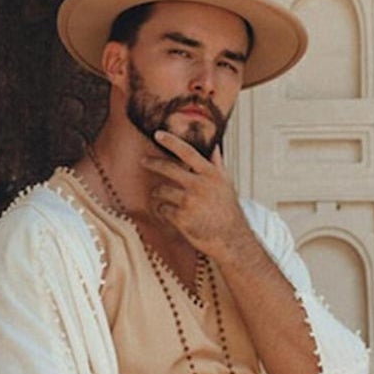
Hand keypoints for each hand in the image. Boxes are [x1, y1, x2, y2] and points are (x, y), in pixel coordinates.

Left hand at [142, 132, 253, 258]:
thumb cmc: (228, 210)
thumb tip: (215, 146)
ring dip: (158, 193)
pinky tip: (169, 214)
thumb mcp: (226, 184)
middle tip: (143, 160)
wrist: (231, 239)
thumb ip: (217, 164)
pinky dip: (163, 211)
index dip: (171, 141)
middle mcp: (200, 185)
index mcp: (211, 174)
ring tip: (160, 196)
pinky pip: (162, 209)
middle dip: (152, 163)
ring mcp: (190, 202)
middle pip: (168, 168)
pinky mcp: (181, 218)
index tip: (158, 134)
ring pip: (161, 190)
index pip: (188, 152)